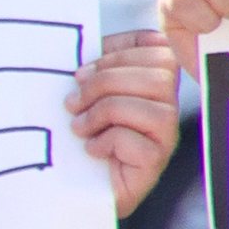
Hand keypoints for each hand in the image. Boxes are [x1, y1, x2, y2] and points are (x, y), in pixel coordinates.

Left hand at [69, 31, 184, 217]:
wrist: (62, 184)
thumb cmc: (72, 131)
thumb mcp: (79, 89)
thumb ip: (92, 65)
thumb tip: (87, 44)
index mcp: (149, 80)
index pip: (156, 47)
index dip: (118, 51)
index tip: (81, 71)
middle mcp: (165, 105)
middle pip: (158, 73)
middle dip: (105, 82)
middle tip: (73, 102)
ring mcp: (164, 135)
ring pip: (150, 106)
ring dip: (102, 113)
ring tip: (79, 128)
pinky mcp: (154, 163)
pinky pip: (138, 142)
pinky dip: (107, 141)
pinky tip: (92, 149)